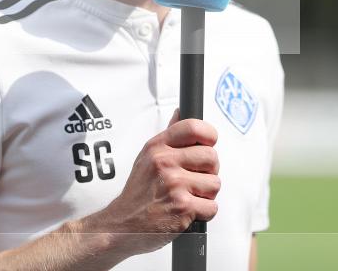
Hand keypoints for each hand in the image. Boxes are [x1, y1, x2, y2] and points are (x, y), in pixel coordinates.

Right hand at [88, 109, 220, 255]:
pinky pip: (212, 206)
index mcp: (157, 147)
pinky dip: (204, 213)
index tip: (208, 145)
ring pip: (215, 183)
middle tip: (195, 180)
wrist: (122, 225)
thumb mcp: (146, 158)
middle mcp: (165, 162)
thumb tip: (179, 113)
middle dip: (209, 171)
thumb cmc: (138, 193)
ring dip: (206, 195)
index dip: (209, 136)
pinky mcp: (182, 207)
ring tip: (188, 197)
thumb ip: (168, 137)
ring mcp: (174, 184)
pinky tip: (187, 211)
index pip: (193, 127)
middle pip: (212, 157)